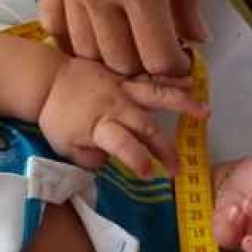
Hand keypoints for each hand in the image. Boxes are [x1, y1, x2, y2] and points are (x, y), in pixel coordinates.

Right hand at [37, 0, 207, 75]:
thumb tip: (194, 36)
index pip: (157, 57)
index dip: (173, 67)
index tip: (180, 61)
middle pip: (121, 62)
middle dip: (143, 64)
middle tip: (156, 50)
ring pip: (86, 52)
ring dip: (109, 55)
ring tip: (127, 41)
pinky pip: (53, 26)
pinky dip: (73, 39)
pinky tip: (93, 31)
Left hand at [40, 57, 208, 176]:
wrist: (46, 80)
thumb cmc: (56, 118)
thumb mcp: (65, 148)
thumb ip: (90, 158)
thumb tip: (109, 161)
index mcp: (99, 126)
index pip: (124, 146)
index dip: (139, 161)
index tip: (151, 174)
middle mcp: (116, 107)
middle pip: (146, 128)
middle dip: (165, 149)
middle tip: (179, 168)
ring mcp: (122, 89)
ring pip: (157, 96)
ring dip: (183, 105)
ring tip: (205, 113)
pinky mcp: (124, 77)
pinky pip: (151, 79)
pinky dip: (172, 80)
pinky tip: (191, 82)